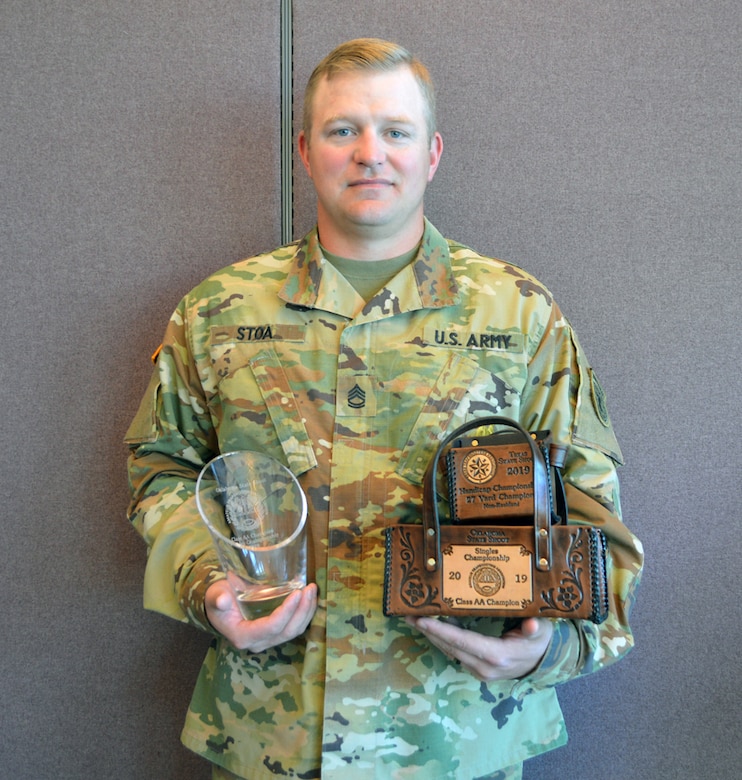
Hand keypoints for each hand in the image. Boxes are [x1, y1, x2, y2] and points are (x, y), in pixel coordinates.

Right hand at [205, 581, 317, 652]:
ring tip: (312, 590)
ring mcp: (268, 640)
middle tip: (309, 588)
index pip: (270, 627)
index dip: (286, 612)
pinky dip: (305, 613)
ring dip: (307, 611)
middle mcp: (258, 642)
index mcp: (243, 636)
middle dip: (302, 610)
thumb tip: (222, 600)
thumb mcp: (214, 596)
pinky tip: (310, 597)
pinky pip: (295, 627)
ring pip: (294, 631)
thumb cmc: (218, 598)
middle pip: (287, 631)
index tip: (297, 593)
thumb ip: (217, 598)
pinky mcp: (276, 634)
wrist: (220, 606)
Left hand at [406, 616, 553, 681]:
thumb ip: (535, 628)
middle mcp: (485, 667)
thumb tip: (531, 625)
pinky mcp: (476, 669)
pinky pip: (455, 652)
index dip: (441, 631)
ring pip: (450, 651)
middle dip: (428, 631)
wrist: (543, 662)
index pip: (463, 642)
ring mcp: (479, 671)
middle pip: (451, 647)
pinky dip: (442, 639)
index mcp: (498, 656)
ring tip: (413, 618)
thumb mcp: (541, 631)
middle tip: (408, 614)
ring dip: (431, 635)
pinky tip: (430, 626)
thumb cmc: (540, 641)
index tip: (422, 621)